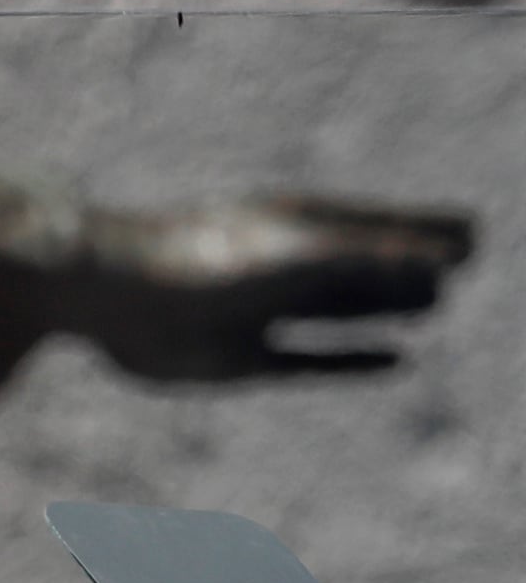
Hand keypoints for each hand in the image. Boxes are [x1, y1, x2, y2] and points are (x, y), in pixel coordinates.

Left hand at [85, 196, 470, 380]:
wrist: (108, 297)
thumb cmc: (204, 262)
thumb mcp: (300, 257)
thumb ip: (373, 258)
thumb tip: (451, 256)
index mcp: (295, 227)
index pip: (379, 222)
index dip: (426, 228)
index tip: (473, 232)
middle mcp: (280, 267)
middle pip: (362, 267)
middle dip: (409, 268)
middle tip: (457, 270)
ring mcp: (259, 313)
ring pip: (339, 310)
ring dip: (386, 306)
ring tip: (433, 304)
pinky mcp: (236, 360)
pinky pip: (312, 361)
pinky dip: (356, 361)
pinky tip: (398, 360)